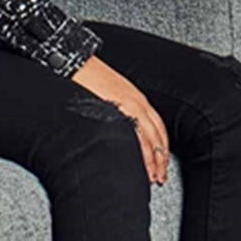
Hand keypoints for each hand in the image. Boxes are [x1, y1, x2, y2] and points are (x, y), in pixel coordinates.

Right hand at [71, 55, 169, 184]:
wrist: (78, 64)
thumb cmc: (93, 79)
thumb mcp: (114, 94)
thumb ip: (123, 111)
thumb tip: (126, 130)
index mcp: (138, 99)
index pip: (158, 127)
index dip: (162, 147)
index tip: (162, 162)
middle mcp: (137, 103)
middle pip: (157, 135)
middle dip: (161, 158)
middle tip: (161, 176)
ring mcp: (129, 106)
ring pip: (149, 138)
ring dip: (153, 159)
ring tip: (152, 177)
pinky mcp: (117, 110)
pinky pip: (134, 134)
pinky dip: (140, 152)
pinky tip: (138, 165)